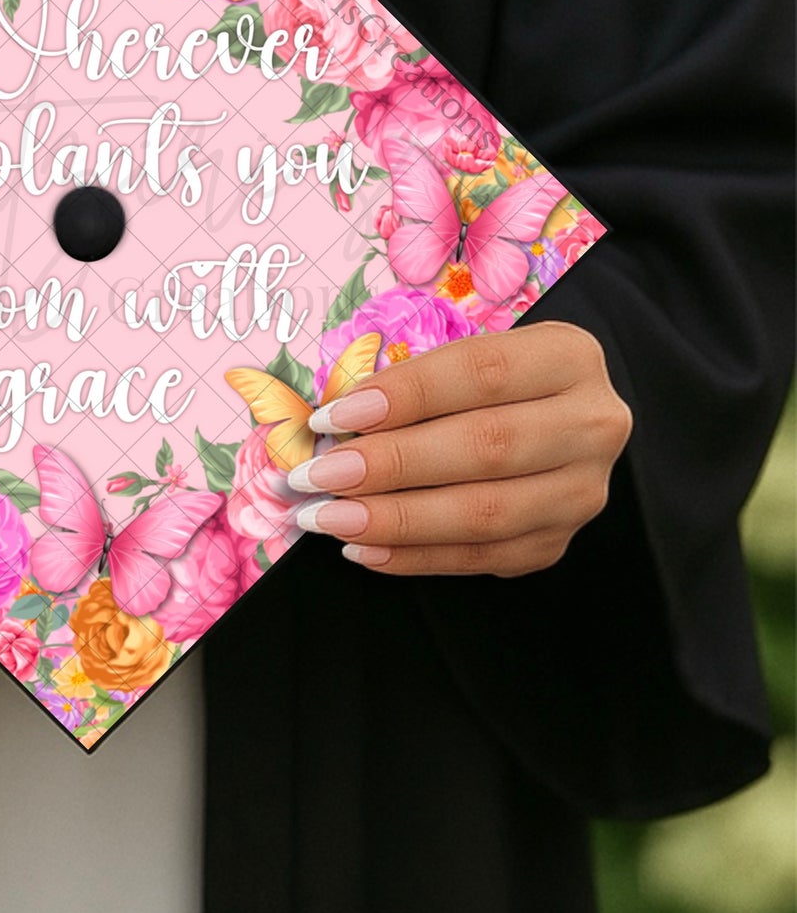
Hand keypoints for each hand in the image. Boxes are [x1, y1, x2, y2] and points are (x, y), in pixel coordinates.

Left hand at [287, 321, 630, 576]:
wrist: (546, 420)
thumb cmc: (481, 380)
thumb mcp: (459, 359)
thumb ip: (411, 382)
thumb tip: (333, 423)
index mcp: (569, 356)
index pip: (482, 372)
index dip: (406, 395)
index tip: (333, 416)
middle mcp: (592, 423)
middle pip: (487, 447)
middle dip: (392, 464)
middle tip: (319, 475)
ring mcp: (582, 490)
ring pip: (487, 513)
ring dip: (397, 520)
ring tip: (330, 517)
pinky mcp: (559, 540)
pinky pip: (483, 557)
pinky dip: (416, 555)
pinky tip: (363, 547)